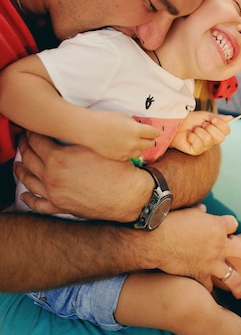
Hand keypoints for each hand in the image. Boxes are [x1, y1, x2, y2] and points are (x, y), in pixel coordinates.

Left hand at [14, 132, 151, 221]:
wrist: (127, 194)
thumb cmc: (115, 168)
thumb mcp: (95, 146)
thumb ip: (76, 137)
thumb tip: (69, 127)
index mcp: (58, 159)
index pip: (37, 141)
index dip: (32, 132)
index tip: (31, 128)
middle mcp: (51, 177)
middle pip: (29, 158)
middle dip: (23, 147)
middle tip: (23, 140)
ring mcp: (54, 194)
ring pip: (29, 180)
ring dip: (20, 170)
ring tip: (18, 163)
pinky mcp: (60, 207)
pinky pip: (38, 204)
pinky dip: (29, 198)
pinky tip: (25, 193)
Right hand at [88, 111, 158, 160]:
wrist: (90, 129)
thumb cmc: (106, 120)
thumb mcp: (124, 117)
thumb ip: (135, 124)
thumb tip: (142, 129)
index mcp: (136, 130)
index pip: (154, 133)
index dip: (154, 132)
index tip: (153, 132)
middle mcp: (133, 142)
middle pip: (150, 144)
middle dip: (149, 140)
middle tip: (145, 137)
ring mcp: (126, 151)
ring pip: (141, 152)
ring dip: (139, 147)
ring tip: (133, 142)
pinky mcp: (119, 157)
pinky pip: (129, 157)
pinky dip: (129, 152)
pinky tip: (123, 146)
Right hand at [156, 205, 240, 298]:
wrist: (157, 240)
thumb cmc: (171, 221)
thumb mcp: (188, 213)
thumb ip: (199, 213)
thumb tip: (203, 209)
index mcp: (218, 225)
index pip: (233, 224)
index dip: (230, 226)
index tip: (228, 228)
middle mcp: (220, 244)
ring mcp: (212, 262)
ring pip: (233, 278)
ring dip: (239, 286)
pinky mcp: (200, 274)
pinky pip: (209, 287)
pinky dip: (209, 291)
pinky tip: (210, 295)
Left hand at [171, 112, 231, 155]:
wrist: (176, 123)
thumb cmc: (190, 120)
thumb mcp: (205, 116)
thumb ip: (218, 118)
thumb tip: (231, 118)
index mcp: (216, 131)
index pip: (227, 131)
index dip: (221, 125)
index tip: (213, 119)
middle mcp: (212, 140)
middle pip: (220, 138)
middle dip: (210, 128)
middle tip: (202, 125)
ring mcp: (204, 147)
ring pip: (208, 139)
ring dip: (199, 131)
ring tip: (194, 130)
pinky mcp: (195, 151)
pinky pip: (198, 143)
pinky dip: (192, 136)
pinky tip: (189, 136)